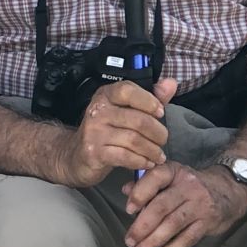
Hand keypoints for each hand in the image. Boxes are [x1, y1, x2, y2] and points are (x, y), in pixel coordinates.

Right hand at [53, 76, 178, 187]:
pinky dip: (140, 161)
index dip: (148, 100)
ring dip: (151, 150)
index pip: (127, 90)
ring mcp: (94, 132)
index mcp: (106, 95)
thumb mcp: (126, 110)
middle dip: (157, 132)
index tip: (161, 112)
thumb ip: (150, 98)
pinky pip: (125, 156)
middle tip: (163, 140)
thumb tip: (171, 83)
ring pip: (133, 140)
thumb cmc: (107, 131)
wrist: (76, 155)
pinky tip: (147, 163)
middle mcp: (98, 111)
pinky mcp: (94, 152)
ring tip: (158, 155)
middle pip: (136, 119)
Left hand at [122, 162, 246, 246]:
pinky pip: (187, 239)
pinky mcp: (208, 222)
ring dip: (153, 242)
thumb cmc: (189, 186)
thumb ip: (146, 184)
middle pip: (162, 206)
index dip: (140, 193)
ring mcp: (199, 204)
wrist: (228, 190)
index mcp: (174, 171)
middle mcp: (188, 185)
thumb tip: (125, 190)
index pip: (155, 177)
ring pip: (173, 224)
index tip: (129, 210)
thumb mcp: (170, 178)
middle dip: (142, 226)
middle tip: (129, 241)